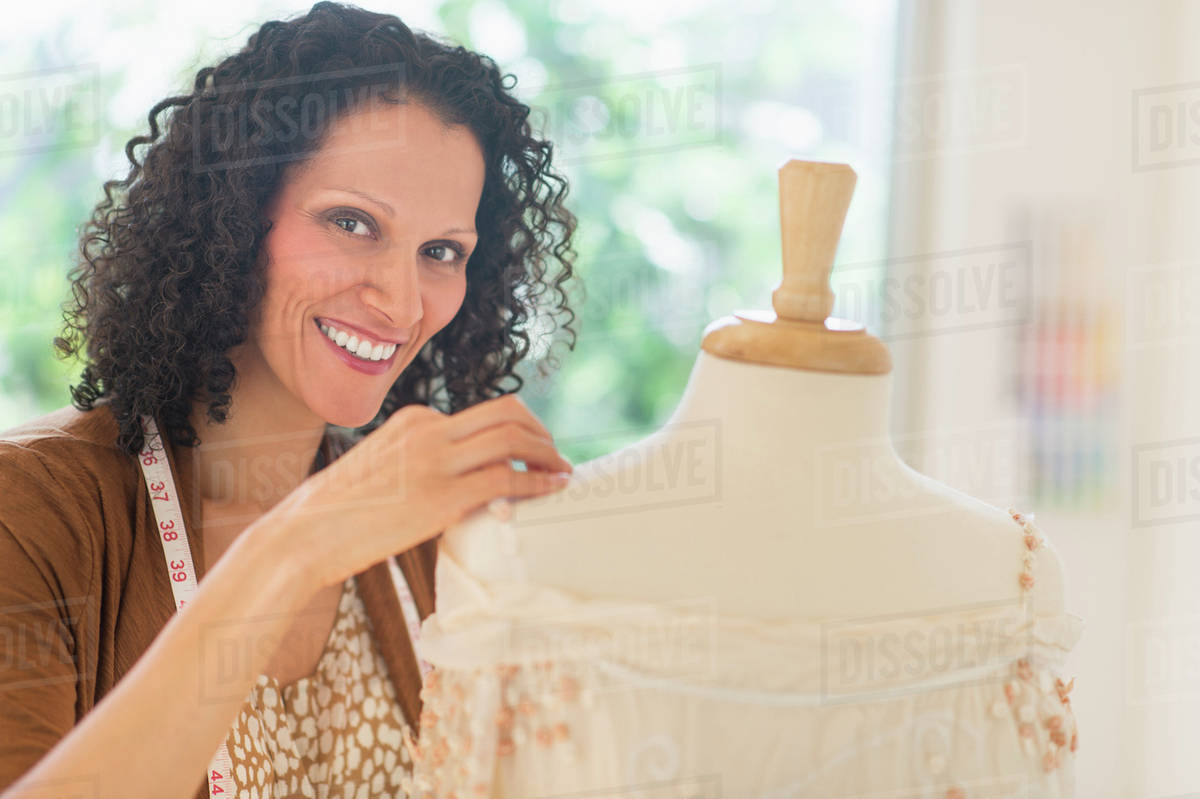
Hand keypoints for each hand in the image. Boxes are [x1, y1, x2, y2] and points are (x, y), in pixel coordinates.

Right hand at [258, 393, 572, 594]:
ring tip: (562, 473)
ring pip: (514, 439)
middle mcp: (429, 429)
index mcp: (415, 419)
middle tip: (557, 457)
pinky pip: (507, 479)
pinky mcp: (442, 495)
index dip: (520, 428)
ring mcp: (436, 460)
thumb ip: (422, 465)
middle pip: (509, 413)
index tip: (536, 447)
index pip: (484, 412)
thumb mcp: (385, 470)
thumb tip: (463, 485)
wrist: (304, 534)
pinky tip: (552, 490)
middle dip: (542, 433)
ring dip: (548, 454)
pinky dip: (538, 482)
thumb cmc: (339, 513)